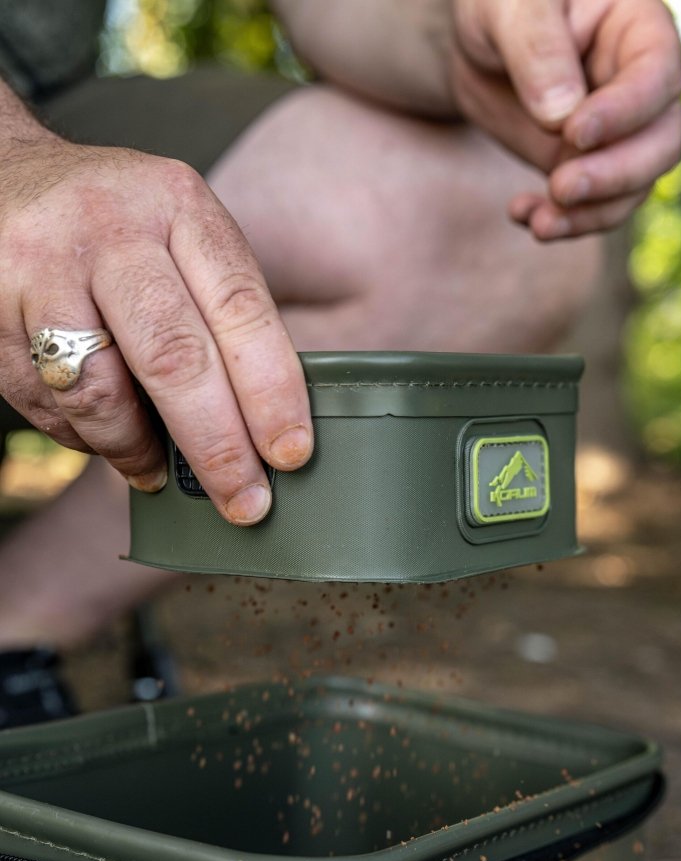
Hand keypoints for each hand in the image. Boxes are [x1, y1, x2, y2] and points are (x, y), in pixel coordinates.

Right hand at [0, 133, 311, 523]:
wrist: (1, 179)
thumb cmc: (115, 223)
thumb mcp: (178, 231)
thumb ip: (216, 309)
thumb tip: (259, 424)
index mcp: (177, 204)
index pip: (240, 308)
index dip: (271, 391)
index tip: (291, 453)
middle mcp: (107, 228)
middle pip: (174, 358)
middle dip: (218, 446)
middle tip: (245, 501)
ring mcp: (39, 267)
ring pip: (99, 392)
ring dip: (139, 452)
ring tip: (161, 472)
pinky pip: (46, 403)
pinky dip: (84, 438)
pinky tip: (104, 438)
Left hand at [448, 0, 680, 237]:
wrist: (479, 43)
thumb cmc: (501, 3)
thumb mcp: (509, 7)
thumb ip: (536, 48)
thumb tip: (561, 116)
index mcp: (637, 27)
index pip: (657, 75)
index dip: (626, 111)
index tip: (574, 132)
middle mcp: (639, 85)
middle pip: (661, 141)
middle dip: (616, 175)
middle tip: (561, 188)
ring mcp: (618, 132)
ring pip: (633, 185)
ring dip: (591, 213)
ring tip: (540, 224)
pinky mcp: (587, 165)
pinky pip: (592, 205)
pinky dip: (562, 221)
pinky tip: (521, 215)